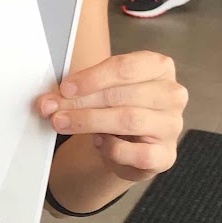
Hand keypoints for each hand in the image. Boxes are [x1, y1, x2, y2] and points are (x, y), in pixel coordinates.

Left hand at [39, 51, 186, 183]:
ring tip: (62, 123)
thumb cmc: (117, 107)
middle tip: (53, 108)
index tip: (65, 88)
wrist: (129, 144)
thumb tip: (49, 100)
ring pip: (128, 120)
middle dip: (82, 102)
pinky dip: (112, 149)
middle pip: (123, 95)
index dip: (92, 78)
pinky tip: (98, 143)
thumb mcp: (102, 90)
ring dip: (88, 122)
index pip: (126, 67)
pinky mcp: (166, 155)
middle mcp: (172, 94)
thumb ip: (80, 90)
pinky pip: (137, 153)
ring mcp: (172, 125)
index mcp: (159, 67)